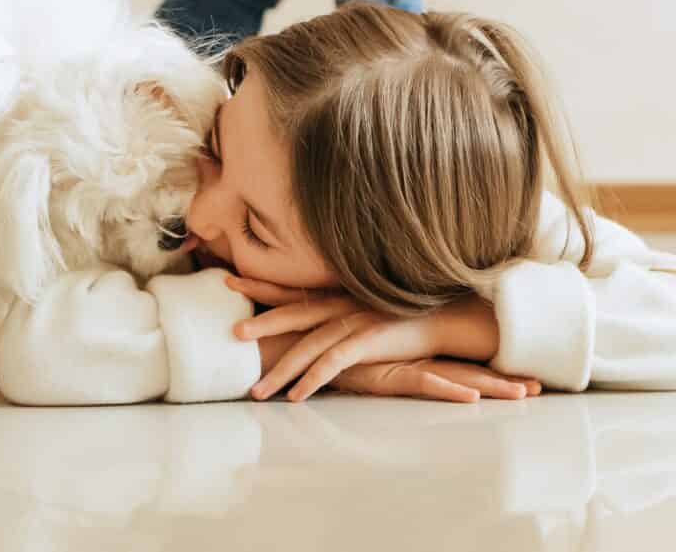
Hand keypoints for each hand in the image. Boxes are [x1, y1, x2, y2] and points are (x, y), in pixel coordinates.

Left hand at [228, 275, 520, 401]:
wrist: (448, 317)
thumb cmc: (407, 313)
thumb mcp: (368, 305)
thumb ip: (342, 307)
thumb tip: (317, 319)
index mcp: (339, 293)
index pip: (293, 288)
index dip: (260, 284)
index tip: (228, 279)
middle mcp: (343, 303)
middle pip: (294, 313)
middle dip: (262, 322)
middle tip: (232, 333)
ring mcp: (356, 320)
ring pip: (309, 346)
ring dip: (282, 370)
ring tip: (257, 390)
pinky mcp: (370, 339)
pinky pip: (334, 362)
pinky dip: (313, 380)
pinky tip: (297, 397)